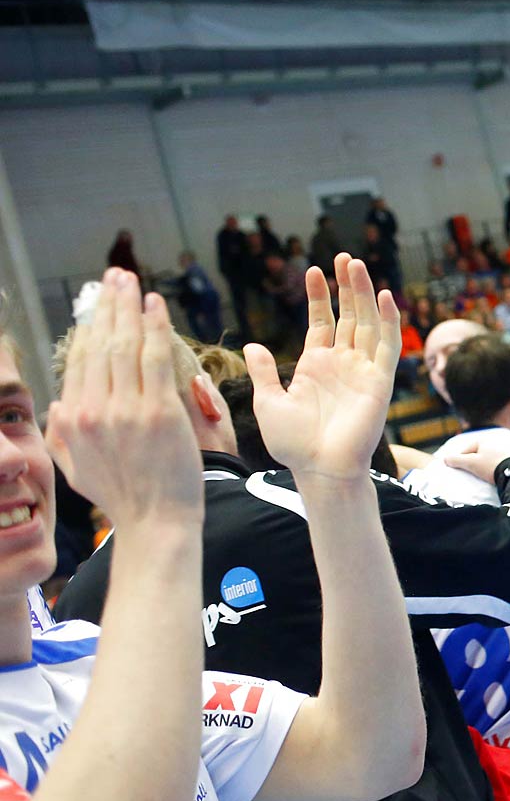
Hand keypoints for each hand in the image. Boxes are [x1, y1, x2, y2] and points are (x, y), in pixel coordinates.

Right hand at [46, 269, 202, 530]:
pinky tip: (155, 305)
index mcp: (73, 419)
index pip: (81, 362)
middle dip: (106, 306)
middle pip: (99, 345)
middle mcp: (93, 410)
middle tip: (113, 277)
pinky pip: (155, 358)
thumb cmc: (122, 499)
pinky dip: (155, 327)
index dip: (90, 329)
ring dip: (128, 306)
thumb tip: (59, 402)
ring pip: (125, 345)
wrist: (155, 524)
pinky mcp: (159, 411)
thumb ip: (62, 433)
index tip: (98, 305)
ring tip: (130, 281)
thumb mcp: (76, 468)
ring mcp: (126, 410)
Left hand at [245, 255, 399, 481]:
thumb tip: (252, 345)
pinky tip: (384, 297)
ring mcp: (362, 370)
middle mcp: (342, 363)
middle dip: (347, 286)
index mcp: (316, 365)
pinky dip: (389, 321)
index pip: (322, 322)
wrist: (319, 469)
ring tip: (356, 265)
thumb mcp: (268, 402)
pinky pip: (388, 345)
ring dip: (364, 294)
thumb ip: (264, 372)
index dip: (319, 297)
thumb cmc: (293, 443)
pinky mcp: (380, 380)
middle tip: (344, 258)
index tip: (314, 270)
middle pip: (349, 315)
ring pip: (368, 322)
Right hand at [443, 435, 509, 486]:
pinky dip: (500, 468)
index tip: (456, 469)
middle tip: (471, 473)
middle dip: (474, 462)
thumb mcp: (471, 463)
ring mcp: (508, 449)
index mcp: (484, 441)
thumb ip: (456, 460)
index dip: (459, 459)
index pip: (467, 449)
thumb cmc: (491, 466)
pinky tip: (499, 475)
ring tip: (485, 476)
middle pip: (480, 453)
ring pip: (493, 458)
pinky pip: (504, 462)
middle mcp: (497, 442)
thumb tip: (445, 459)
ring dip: (488, 465)